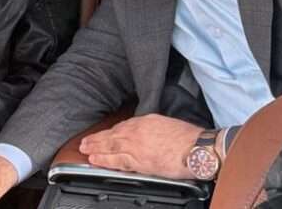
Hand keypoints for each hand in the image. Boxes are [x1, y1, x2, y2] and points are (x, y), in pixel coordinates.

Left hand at [79, 113, 202, 178]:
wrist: (196, 148)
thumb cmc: (188, 138)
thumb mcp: (167, 124)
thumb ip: (153, 128)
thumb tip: (149, 134)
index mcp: (145, 121)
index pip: (123, 126)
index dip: (111, 132)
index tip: (104, 134)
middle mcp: (137, 131)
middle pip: (112, 135)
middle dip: (97, 139)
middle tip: (85, 142)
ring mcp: (136, 146)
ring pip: (110, 146)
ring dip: (95, 148)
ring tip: (85, 149)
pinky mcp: (138, 161)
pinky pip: (116, 160)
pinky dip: (103, 159)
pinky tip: (94, 159)